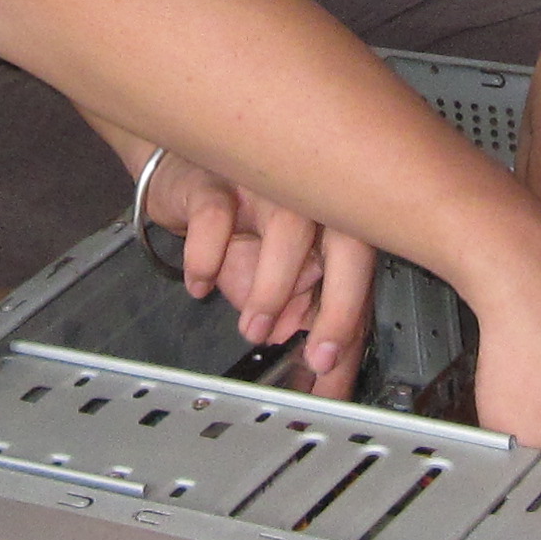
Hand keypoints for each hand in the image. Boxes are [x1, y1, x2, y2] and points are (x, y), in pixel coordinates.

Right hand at [144, 153, 377, 398]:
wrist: (181, 172)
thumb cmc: (236, 219)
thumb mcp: (272, 273)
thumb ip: (298, 314)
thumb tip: (319, 366)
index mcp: (332, 220)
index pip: (359, 277)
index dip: (353, 326)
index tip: (334, 368)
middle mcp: (309, 196)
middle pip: (349, 243)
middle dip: (341, 306)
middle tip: (320, 356)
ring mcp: (266, 183)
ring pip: (288, 227)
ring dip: (273, 289)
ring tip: (255, 328)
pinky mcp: (218, 179)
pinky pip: (217, 216)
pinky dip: (208, 256)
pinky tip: (202, 284)